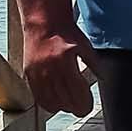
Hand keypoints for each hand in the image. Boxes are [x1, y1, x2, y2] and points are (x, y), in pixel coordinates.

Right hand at [13, 0, 94, 118]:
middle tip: (82, 108)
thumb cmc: (65, 33)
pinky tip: (55, 103)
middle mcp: (50, 68)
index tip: (88, 105)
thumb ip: (94, 63)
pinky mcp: (29, 74)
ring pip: (51, 101)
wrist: (43, 22)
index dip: (84, 103)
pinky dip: (48, 103)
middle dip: (75, 107)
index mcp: (66, 60)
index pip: (76, 92)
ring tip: (70, 104)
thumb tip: (102, 79)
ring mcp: (38, 72)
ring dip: (62, 106)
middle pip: (64, 100)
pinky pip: (38, 96)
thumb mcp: (85, 46)